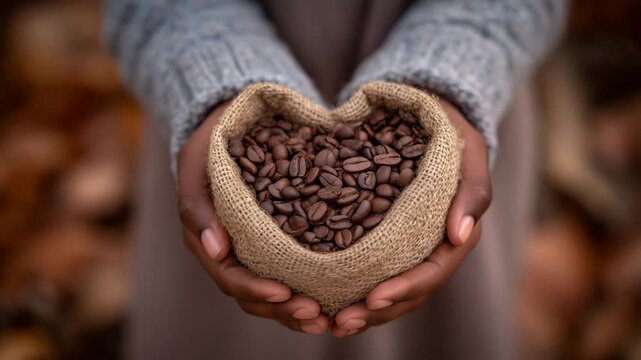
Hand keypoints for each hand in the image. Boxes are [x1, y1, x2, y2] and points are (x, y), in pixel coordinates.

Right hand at [177, 103, 329, 334]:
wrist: (230, 125)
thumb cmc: (212, 143)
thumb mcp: (197, 164)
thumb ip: (199, 206)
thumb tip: (215, 249)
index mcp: (209, 240)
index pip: (230, 276)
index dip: (256, 289)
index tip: (286, 292)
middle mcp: (231, 253)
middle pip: (254, 294)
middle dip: (284, 309)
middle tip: (316, 315)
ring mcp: (254, 249)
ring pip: (273, 291)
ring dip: (297, 309)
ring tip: (328, 318)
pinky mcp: (276, 241)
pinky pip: (290, 272)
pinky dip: (308, 288)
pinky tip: (334, 297)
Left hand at [331, 97, 492, 336]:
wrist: (429, 118)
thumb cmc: (452, 133)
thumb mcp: (468, 153)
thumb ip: (471, 192)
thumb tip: (460, 235)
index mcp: (455, 235)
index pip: (432, 272)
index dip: (405, 289)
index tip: (373, 299)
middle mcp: (433, 248)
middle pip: (409, 292)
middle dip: (376, 311)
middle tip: (341, 323)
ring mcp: (409, 246)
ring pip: (390, 288)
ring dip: (363, 310)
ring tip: (331, 323)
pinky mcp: (387, 238)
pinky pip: (373, 270)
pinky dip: (354, 287)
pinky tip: (327, 298)